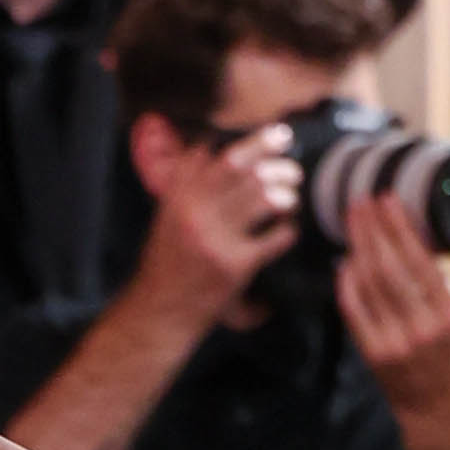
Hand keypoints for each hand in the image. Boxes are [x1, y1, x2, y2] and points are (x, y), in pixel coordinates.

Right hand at [141, 119, 302, 327]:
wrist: (158, 313)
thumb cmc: (166, 266)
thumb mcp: (166, 218)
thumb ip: (185, 184)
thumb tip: (211, 147)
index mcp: (176, 197)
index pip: (211, 152)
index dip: (247, 140)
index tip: (271, 135)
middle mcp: (193, 212)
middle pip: (239, 165)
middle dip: (270, 153)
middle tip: (289, 156)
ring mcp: (215, 238)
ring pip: (262, 196)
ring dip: (285, 192)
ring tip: (290, 197)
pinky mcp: (235, 265)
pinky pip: (275, 238)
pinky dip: (288, 232)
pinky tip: (287, 232)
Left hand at [335, 189, 449, 419]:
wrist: (443, 410)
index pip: (420, 261)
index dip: (399, 228)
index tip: (388, 201)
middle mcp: (422, 329)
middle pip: (388, 269)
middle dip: (371, 230)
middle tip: (361, 201)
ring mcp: (395, 343)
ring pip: (368, 287)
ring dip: (357, 249)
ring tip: (353, 222)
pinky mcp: (373, 355)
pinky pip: (353, 312)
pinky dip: (346, 284)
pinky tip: (345, 261)